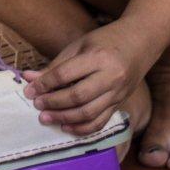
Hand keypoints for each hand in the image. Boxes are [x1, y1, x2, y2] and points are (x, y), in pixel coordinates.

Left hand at [23, 20, 154, 134]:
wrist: (141, 42)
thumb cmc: (106, 40)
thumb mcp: (79, 46)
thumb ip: (56, 65)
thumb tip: (29, 79)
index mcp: (98, 57)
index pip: (65, 74)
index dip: (44, 84)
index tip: (29, 90)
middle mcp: (111, 77)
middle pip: (77, 96)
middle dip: (53, 103)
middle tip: (36, 105)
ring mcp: (118, 93)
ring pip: (89, 113)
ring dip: (64, 118)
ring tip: (46, 118)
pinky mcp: (120, 103)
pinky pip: (101, 122)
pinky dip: (82, 128)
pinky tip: (66, 127)